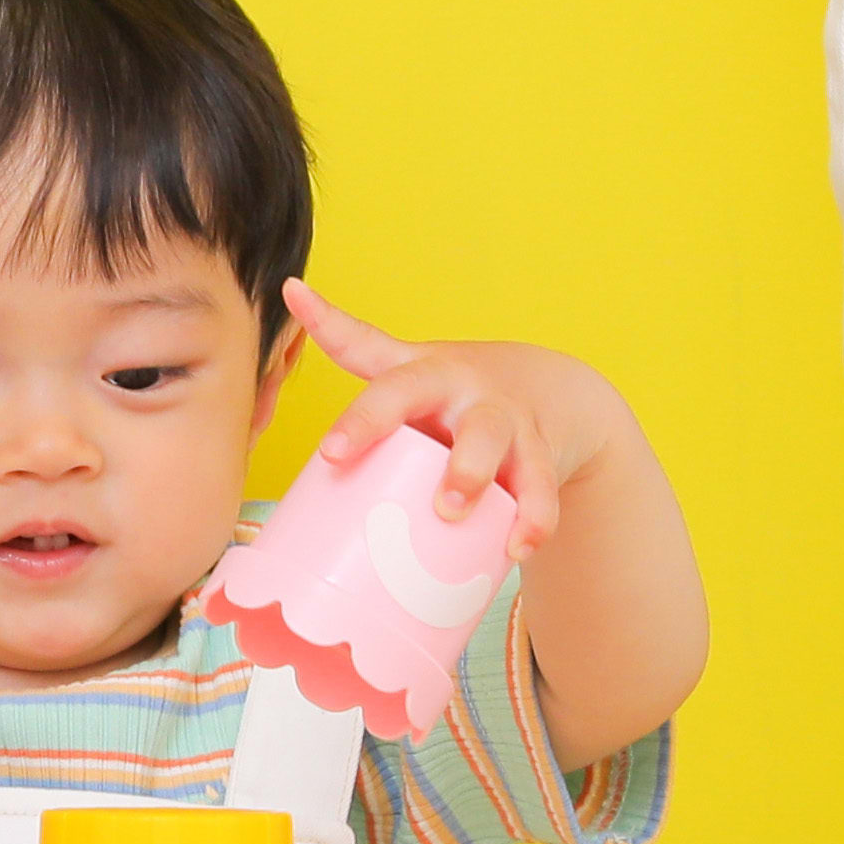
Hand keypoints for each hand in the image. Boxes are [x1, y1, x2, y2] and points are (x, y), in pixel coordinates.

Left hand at [274, 282, 611, 547]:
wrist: (555, 390)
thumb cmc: (456, 393)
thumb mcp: (409, 372)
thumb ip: (351, 351)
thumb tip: (288, 308)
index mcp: (416, 369)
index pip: (362, 345)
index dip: (325, 323)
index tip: (294, 295)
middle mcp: (458, 385)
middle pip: (418, 390)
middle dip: (374, 415)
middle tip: (339, 452)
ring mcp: (503, 418)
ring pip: (490, 440)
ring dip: (470, 474)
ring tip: (450, 510)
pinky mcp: (541, 455)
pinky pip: (539, 490)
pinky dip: (532, 521)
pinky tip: (518, 548)